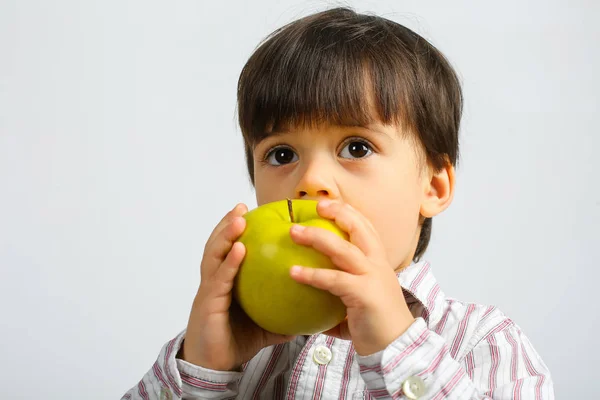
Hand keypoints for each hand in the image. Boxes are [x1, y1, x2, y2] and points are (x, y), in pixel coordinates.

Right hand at [179, 203, 295, 370]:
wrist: (215, 366)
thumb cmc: (236, 341)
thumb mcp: (266, 323)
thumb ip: (284, 311)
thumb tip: (311, 308)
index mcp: (225, 282)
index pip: (229, 250)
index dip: (236, 231)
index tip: (249, 213)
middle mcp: (214, 282)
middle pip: (217, 245)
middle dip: (227, 224)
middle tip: (242, 206)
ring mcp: (209, 291)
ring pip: (213, 256)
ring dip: (225, 235)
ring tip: (238, 219)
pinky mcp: (208, 303)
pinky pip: (218, 279)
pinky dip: (228, 262)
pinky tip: (239, 250)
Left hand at [288, 200, 414, 355]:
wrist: (396, 348)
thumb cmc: (375, 326)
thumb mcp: (358, 301)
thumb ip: (339, 294)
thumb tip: (311, 297)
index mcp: (378, 263)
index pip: (366, 228)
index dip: (348, 212)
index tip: (327, 203)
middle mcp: (378, 265)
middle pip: (359, 228)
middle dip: (338, 212)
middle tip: (315, 206)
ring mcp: (372, 278)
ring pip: (343, 249)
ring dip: (317, 237)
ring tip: (294, 232)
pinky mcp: (364, 294)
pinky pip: (334, 280)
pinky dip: (313, 275)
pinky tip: (294, 273)